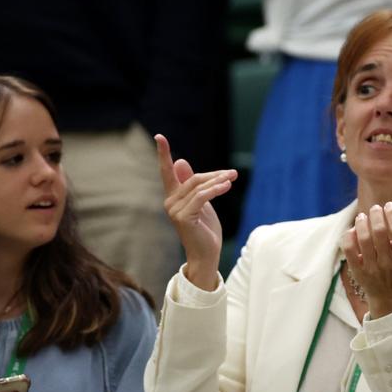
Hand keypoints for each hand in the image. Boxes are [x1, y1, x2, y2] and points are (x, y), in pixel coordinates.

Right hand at [155, 134, 235, 290]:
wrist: (207, 255)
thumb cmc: (205, 231)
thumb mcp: (202, 203)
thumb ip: (194, 184)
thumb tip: (180, 161)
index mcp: (174, 197)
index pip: (166, 172)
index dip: (163, 154)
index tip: (159, 136)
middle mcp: (170, 202)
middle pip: (192, 178)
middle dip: (214, 175)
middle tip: (232, 173)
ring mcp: (175, 210)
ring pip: (198, 186)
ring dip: (218, 181)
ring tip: (233, 178)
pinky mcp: (183, 217)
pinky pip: (201, 197)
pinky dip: (215, 190)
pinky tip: (226, 186)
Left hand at [341, 202, 391, 317]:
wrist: (388, 295)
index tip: (389, 205)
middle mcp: (388, 262)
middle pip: (379, 232)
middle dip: (376, 215)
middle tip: (375, 208)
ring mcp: (371, 268)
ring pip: (363, 239)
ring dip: (361, 222)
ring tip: (362, 216)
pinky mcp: (357, 271)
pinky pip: (349, 249)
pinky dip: (349, 236)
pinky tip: (353, 230)